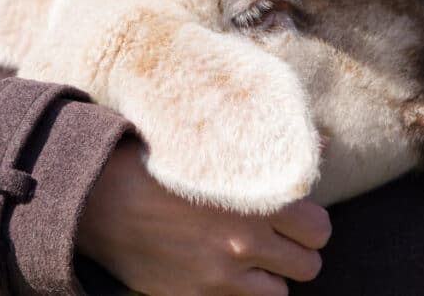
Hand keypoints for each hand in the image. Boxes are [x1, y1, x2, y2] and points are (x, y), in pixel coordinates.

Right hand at [77, 138, 330, 295]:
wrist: (99, 198)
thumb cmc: (159, 161)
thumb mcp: (216, 146)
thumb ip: (273, 149)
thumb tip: (324, 143)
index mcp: (256, 199)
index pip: (319, 228)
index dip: (309, 224)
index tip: (293, 218)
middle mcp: (245, 240)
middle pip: (309, 264)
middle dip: (296, 251)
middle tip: (276, 240)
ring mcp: (222, 274)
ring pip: (281, 290)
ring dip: (271, 275)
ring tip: (249, 257)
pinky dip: (241, 290)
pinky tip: (223, 270)